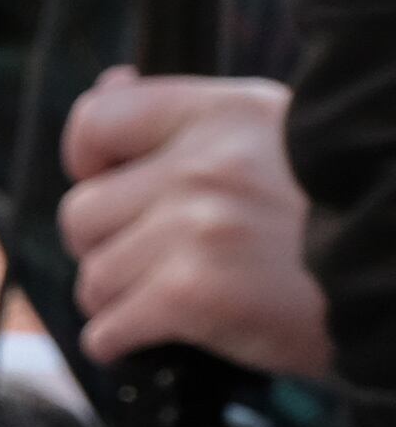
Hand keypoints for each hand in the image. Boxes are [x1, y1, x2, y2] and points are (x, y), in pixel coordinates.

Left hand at [60, 67, 334, 378]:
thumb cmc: (345, 209)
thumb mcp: (280, 134)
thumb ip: (191, 120)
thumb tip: (110, 84)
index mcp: (227, 114)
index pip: (98, 120)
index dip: (88, 162)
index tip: (107, 185)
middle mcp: (204, 165)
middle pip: (81, 214)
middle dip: (109, 247)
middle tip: (162, 262)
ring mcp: (196, 229)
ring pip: (93, 278)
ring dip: (123, 301)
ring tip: (182, 299)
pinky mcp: (193, 294)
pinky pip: (107, 330)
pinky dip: (125, 343)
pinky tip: (169, 334)